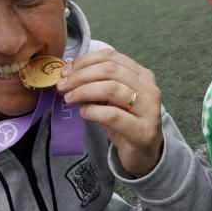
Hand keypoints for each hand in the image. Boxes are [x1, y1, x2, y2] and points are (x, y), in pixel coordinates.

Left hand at [58, 47, 162, 176]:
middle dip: (80, 76)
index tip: (65, 72)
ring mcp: (149, 109)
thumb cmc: (125, 123)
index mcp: (141, 75)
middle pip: (109, 70)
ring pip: (112, 89)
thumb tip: (66, 75)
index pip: (110, 56)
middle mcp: (149, 88)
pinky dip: (93, 111)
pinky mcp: (143, 131)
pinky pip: (113, 115)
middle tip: (62, 86)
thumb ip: (94, 86)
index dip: (84, 61)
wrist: (144, 154)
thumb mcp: (110, 100)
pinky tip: (84, 113)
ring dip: (84, 91)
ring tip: (69, 99)